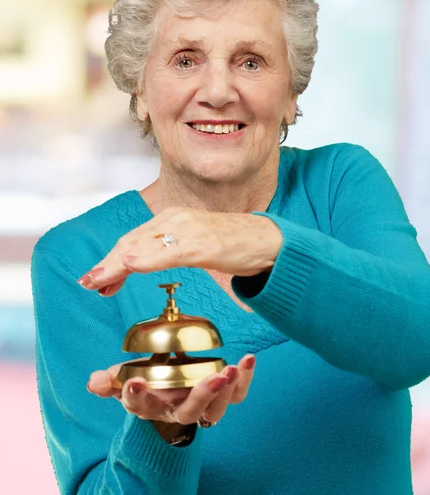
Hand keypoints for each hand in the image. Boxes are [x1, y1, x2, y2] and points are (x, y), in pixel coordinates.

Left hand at [77, 207, 281, 295]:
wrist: (268, 240)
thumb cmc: (234, 244)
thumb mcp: (193, 247)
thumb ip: (167, 252)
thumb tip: (138, 264)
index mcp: (173, 220)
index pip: (133, 240)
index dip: (111, 260)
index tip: (95, 279)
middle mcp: (177, 219)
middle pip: (132, 242)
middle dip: (107, 264)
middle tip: (88, 283)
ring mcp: (190, 229)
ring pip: (144, 246)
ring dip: (116, 264)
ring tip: (96, 280)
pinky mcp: (204, 242)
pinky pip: (170, 251)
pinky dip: (148, 259)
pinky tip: (131, 266)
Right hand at [87, 354, 256, 434]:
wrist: (171, 392)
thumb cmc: (150, 381)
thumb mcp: (126, 378)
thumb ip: (110, 380)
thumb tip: (94, 380)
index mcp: (149, 405)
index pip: (139, 404)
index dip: (136, 395)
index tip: (135, 380)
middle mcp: (176, 410)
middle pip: (189, 411)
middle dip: (202, 395)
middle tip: (214, 377)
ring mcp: (202, 406)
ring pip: (216, 408)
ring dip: (226, 389)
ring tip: (233, 368)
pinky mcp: (222, 397)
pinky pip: (236, 395)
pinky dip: (245, 380)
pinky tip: (248, 360)